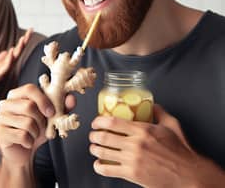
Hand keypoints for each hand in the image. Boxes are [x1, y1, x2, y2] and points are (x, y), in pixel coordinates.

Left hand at [0, 30, 31, 100]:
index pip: (16, 50)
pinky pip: (5, 66)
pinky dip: (9, 59)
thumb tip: (7, 50)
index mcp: (6, 63)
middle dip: (24, 41)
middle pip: (18, 51)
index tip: (30, 30)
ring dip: (18, 48)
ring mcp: (3, 71)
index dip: (23, 41)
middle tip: (31, 30)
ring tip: (23, 39)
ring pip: (13, 57)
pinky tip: (11, 51)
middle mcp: (7, 66)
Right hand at [0, 84, 54, 166]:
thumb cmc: (36, 128)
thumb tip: (72, 98)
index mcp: (17, 94)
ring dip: (36, 132)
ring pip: (27, 122)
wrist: (24, 151)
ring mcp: (0, 117)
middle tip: (42, 127)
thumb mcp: (51, 117)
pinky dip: (30, 141)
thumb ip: (62, 106)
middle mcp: (6, 103)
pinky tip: (27, 142)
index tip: (51, 112)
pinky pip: (21, 136)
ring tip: (34, 134)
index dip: (43, 100)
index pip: (29, 89)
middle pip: (29, 106)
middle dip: (41, 120)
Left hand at [89, 104, 213, 187]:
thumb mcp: (172, 125)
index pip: (113, 122)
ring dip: (94, 149)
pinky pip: (109, 170)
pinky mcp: (132, 175)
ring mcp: (133, 160)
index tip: (96, 122)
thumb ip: (159, 112)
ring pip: (105, 152)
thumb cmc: (180, 151)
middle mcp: (135, 144)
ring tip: (93, 147)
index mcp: (143, 130)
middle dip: (94, 135)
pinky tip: (98, 164)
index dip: (100, 121)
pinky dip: (100, 167)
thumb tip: (152, 104)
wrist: (188, 175)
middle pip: (105, 137)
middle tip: (93, 135)